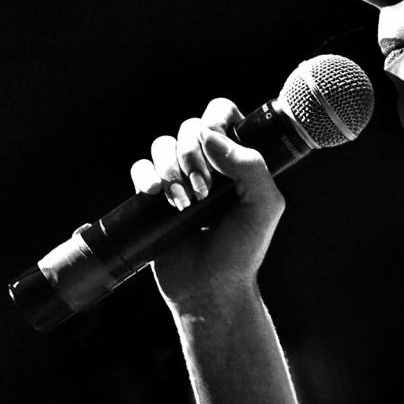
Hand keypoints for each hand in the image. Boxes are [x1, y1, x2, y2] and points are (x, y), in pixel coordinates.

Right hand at [130, 98, 284, 311]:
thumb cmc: (243, 249)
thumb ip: (250, 165)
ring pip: (162, 144)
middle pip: (189, 127)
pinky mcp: (154, 198)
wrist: (210, 289)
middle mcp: (208, 163)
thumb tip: (209, 136)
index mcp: (237, 158)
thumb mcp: (263, 205)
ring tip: (184, 203)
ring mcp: (179, 178)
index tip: (216, 147)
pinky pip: (140, 168)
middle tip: (204, 191)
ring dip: (170, 168)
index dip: (216, 121)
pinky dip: (145, 176)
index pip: (222, 114)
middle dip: (192, 155)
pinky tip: (156, 195)